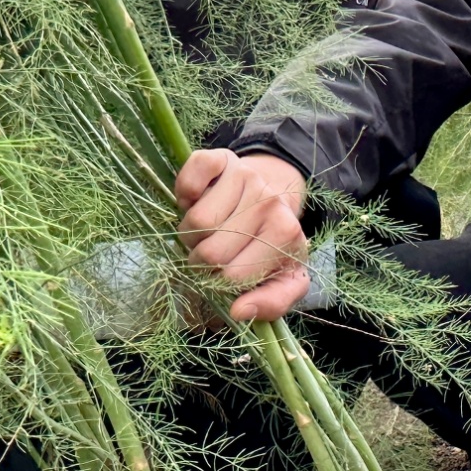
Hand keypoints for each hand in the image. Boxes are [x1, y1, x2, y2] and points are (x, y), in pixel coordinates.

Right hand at [173, 149, 309, 321]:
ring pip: (195, 222)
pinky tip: (198, 201)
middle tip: (213, 251)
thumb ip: (272, 303)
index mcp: (286, 235)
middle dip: (202, 259)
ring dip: (191, 232)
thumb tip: (240, 312)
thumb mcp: (284, 278)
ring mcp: (245, 177)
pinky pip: (189, 179)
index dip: (218, 281)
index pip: (231, 277)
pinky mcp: (221, 158)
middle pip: (210, 251)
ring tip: (209, 230)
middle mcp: (268, 202)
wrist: (275, 195)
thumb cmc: (273, 244)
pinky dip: (184, 194)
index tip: (224, 272)